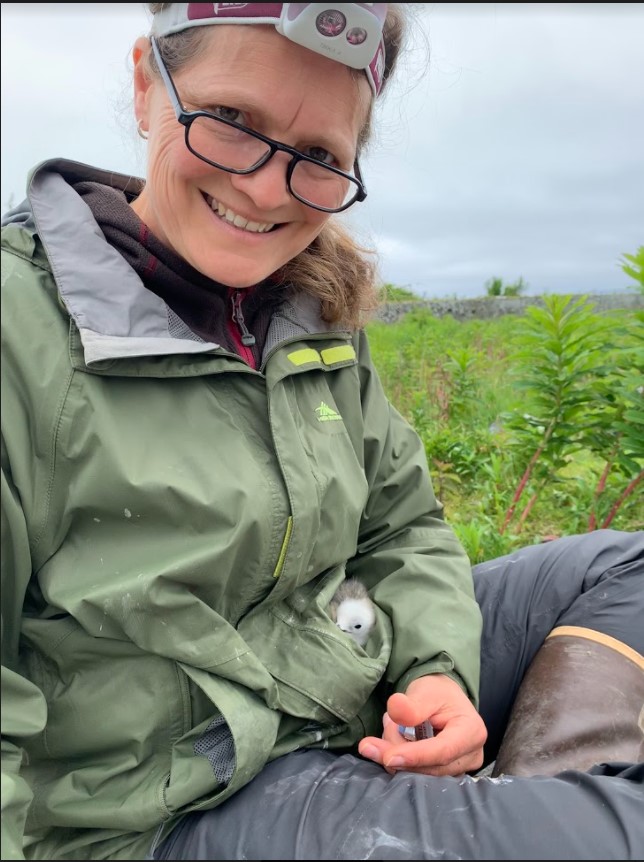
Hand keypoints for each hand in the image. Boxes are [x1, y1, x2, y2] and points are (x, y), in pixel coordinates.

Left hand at [358, 673, 486, 775]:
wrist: (442, 700)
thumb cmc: (437, 693)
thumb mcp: (425, 691)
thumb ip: (411, 704)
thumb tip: (394, 708)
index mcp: (472, 732)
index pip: (443, 751)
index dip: (415, 757)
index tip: (387, 757)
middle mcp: (471, 756)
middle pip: (430, 767)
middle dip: (398, 754)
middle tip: (373, 741)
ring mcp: (460, 769)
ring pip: (421, 775)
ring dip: (398, 755)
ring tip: (390, 728)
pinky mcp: (445, 775)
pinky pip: (418, 775)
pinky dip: (401, 761)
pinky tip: (392, 743)